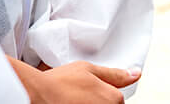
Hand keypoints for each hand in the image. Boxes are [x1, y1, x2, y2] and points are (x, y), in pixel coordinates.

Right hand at [12, 58, 138, 103]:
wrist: (33, 94)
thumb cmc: (59, 82)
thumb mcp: (89, 69)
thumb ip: (115, 74)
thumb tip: (136, 74)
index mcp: (113, 99)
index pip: (117, 102)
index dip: (104, 95)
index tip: (88, 93)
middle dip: (95, 101)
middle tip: (76, 96)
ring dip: (87, 103)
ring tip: (70, 99)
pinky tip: (68, 102)